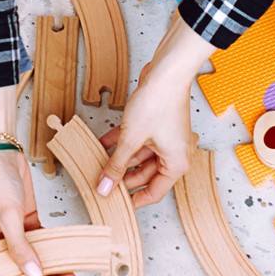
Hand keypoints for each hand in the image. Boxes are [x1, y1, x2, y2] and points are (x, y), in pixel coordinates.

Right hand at [0, 143, 74, 275]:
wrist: (1, 152)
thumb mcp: (7, 214)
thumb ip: (20, 246)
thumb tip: (32, 274)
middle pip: (15, 275)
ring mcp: (10, 238)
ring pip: (30, 264)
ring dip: (48, 272)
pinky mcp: (25, 228)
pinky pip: (39, 247)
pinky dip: (52, 255)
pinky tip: (66, 260)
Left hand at [99, 62, 198, 206]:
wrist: (166, 72)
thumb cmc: (159, 103)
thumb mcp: (131, 139)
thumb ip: (116, 165)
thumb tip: (105, 187)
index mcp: (177, 164)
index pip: (155, 192)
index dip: (134, 199)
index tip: (117, 203)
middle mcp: (174, 153)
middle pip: (145, 174)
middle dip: (122, 177)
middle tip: (102, 182)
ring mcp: (166, 139)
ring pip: (139, 156)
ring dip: (119, 158)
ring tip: (98, 162)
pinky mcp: (157, 125)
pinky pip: (138, 140)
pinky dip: (121, 143)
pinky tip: (102, 144)